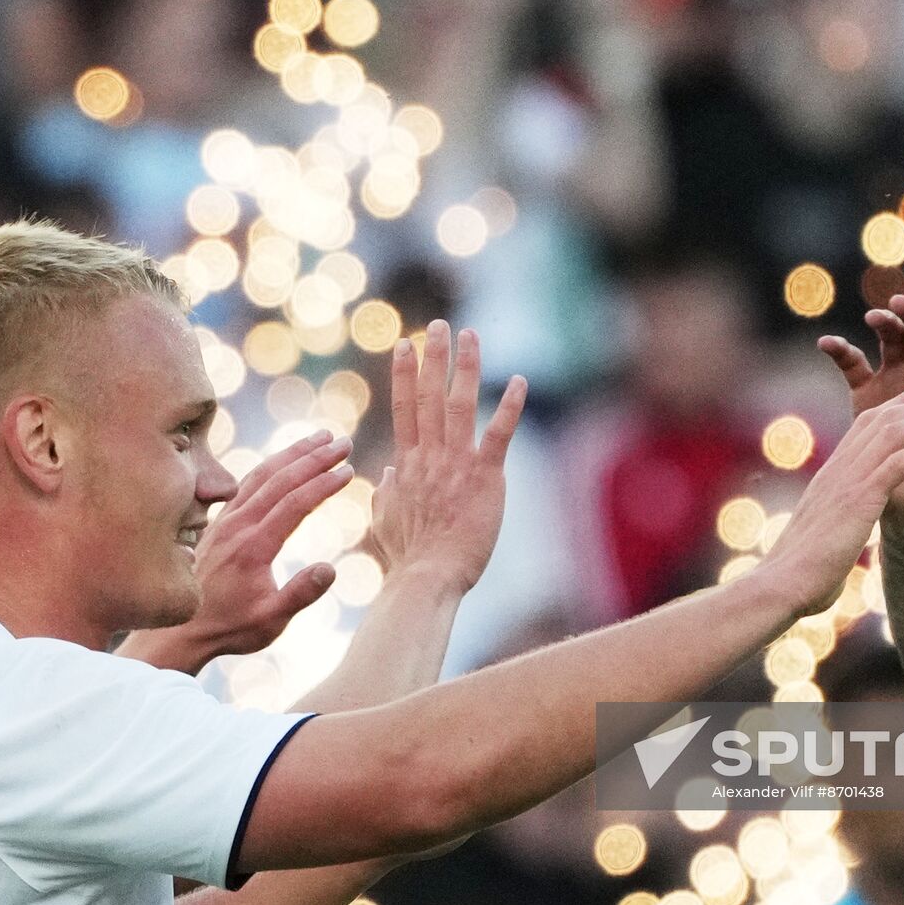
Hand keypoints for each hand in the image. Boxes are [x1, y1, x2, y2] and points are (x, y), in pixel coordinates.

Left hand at [189, 433, 354, 656]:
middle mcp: (238, 525)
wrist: (180, 629)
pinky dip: (271, 465)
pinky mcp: (219, 522)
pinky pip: (247, 483)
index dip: (323, 483)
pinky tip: (285, 460)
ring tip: (320, 438)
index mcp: (254, 546)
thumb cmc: (230, 627)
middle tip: (343, 441)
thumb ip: (300, 594)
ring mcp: (226, 521)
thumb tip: (331, 568)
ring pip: (262, 475)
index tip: (348, 470)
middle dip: (314, 457)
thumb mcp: (270, 621)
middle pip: (281, 479)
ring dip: (293, 453)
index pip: (295, 503)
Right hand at [369, 320, 526, 593]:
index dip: (404, 374)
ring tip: (470, 335)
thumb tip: (389, 470)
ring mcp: (456, 465)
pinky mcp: (485, 478)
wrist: (427, 579)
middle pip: (430, 396)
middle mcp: (429, 457)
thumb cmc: (407, 558)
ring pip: (460, 405)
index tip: (404, 345)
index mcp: (406, 464)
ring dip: (466, 367)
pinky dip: (509, 407)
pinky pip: (498, 435)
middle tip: (438, 325)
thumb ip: (386, 491)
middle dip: (433, 357)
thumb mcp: (385, 519)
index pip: (404, 408)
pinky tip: (519, 381)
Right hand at [761, 380, 903, 615]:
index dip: (897, 407)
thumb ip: (833, 522)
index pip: (866, 427)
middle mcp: (839, 468)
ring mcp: (848, 481)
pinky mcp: (859, 499)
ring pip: (896, 433)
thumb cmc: (798, 571)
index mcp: (831, 475)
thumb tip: (835, 532)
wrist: (783, 583)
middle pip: (885, 420)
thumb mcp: (819, 535)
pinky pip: (898, 464)